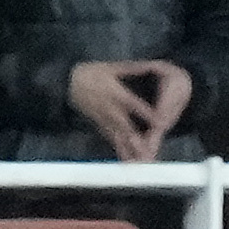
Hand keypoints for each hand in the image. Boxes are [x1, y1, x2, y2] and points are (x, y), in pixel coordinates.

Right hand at [67, 58, 191, 162]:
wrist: (68, 83)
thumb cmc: (92, 72)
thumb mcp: (111, 67)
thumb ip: (132, 68)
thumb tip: (151, 65)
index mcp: (114, 92)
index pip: (132, 103)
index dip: (145, 113)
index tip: (159, 122)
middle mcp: (110, 108)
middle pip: (125, 127)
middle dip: (137, 141)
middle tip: (149, 154)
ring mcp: (104, 119)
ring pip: (118, 137)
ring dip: (130, 151)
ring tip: (141, 163)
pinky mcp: (100, 125)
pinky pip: (111, 140)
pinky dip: (120, 151)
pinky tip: (128, 162)